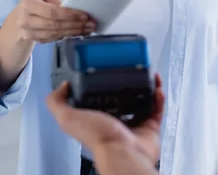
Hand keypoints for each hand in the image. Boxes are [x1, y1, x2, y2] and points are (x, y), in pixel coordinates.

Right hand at [11, 0, 94, 42]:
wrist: (18, 18)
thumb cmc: (34, 3)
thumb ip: (55, 1)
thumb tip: (71, 7)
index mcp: (28, 4)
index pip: (51, 12)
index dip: (69, 15)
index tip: (84, 15)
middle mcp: (25, 20)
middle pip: (54, 25)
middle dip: (75, 25)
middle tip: (91, 24)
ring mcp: (28, 32)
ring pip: (55, 34)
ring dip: (74, 32)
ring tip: (88, 29)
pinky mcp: (33, 40)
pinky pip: (53, 39)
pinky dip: (67, 36)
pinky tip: (78, 33)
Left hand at [47, 75, 163, 174]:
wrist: (123, 150)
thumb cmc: (98, 137)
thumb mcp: (68, 117)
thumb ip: (58, 103)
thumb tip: (62, 85)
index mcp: (97, 118)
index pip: (100, 96)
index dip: (105, 82)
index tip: (109, 67)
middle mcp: (116, 120)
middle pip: (123, 96)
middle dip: (128, 82)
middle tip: (132, 67)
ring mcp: (134, 123)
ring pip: (142, 100)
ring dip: (146, 85)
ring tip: (148, 73)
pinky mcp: (150, 126)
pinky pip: (157, 108)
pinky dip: (158, 97)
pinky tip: (156, 87)